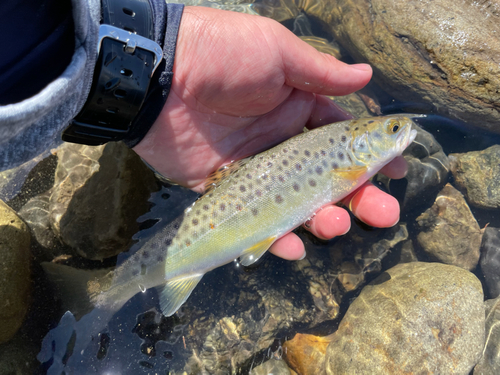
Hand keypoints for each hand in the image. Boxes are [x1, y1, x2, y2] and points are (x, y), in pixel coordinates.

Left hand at [133, 6, 405, 259]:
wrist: (158, 75)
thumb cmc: (223, 56)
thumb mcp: (276, 53)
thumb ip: (320, 74)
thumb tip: (367, 75)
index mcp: (296, 109)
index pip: (341, 138)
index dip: (369, 155)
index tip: (398, 172)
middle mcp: (279, 143)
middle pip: (325, 178)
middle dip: (357, 196)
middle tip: (384, 214)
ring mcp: (253, 169)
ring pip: (295, 203)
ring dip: (321, 219)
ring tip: (338, 225)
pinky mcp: (223, 189)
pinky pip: (253, 219)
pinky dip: (272, 237)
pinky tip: (294, 247)